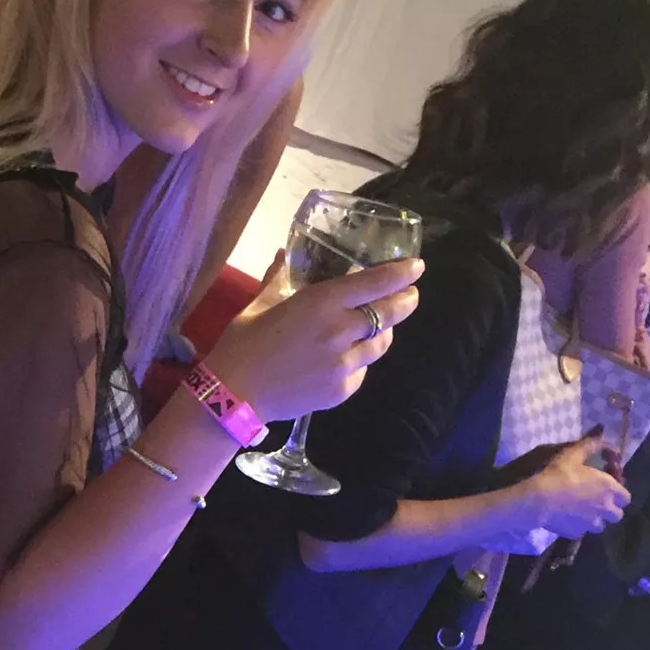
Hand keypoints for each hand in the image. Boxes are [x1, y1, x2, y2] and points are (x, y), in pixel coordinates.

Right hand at [207, 255, 421, 421]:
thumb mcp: (260, 304)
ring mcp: (344, 364)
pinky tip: (348, 359)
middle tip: (410, 295)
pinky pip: (362, 371)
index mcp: (321, 302)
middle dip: (406, 301)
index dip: (402, 273)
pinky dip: (360, 361)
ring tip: (379, 327)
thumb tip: (284, 254)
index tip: (416, 267)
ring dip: (383, 332)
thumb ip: (280, 278)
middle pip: (390, 313)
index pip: (377, 283)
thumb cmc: (242, 343)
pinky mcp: (341, 391)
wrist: (233, 394)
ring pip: (380, 344)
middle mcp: (340, 331)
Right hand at [504, 432, 630, 545]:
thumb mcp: (573, 454)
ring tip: (583, 513)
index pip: (626, 498)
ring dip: (595, 520)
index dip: (619, 494)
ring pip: (600, 526)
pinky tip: (568, 519)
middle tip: (598, 504)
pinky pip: (582, 532)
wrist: (540, 499)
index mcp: (609, 488)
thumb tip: (601, 431)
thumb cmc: (559, 474)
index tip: (610, 490)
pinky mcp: (576, 533)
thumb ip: (590, 444)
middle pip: (617, 515)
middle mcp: (604, 508)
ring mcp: (591, 524)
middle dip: (610, 511)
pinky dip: (578, 527)